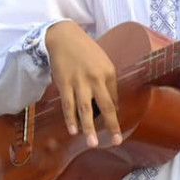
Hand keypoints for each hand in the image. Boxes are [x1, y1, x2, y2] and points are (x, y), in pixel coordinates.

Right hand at [47, 20, 120, 147]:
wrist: (63, 37)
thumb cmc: (85, 51)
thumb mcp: (103, 63)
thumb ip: (107, 83)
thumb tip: (111, 105)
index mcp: (109, 73)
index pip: (114, 99)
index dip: (113, 114)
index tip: (114, 128)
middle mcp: (96, 78)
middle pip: (105, 106)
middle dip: (111, 126)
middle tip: (116, 142)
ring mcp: (79, 82)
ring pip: (85, 109)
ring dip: (88, 128)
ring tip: (91, 143)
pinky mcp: (64, 83)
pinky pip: (68, 105)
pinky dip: (70, 118)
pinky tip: (73, 130)